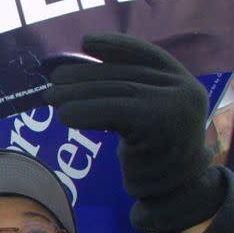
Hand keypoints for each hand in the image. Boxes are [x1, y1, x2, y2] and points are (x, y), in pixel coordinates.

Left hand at [44, 32, 225, 232]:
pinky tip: (65, 115)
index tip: (85, 41)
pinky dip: (85, 111)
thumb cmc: (153, 152)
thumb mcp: (146, 113)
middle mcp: (183, 87)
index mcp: (181, 79)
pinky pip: (114, 110)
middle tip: (53, 81)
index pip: (145, 53)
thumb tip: (76, 71)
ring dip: (76, 93)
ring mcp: (175, 104)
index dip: (114, 45)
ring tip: (50, 99)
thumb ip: (128, 90)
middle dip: (83, 75)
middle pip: (123, 73)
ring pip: (115, 91)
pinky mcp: (160, 123)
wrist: (175, 191)